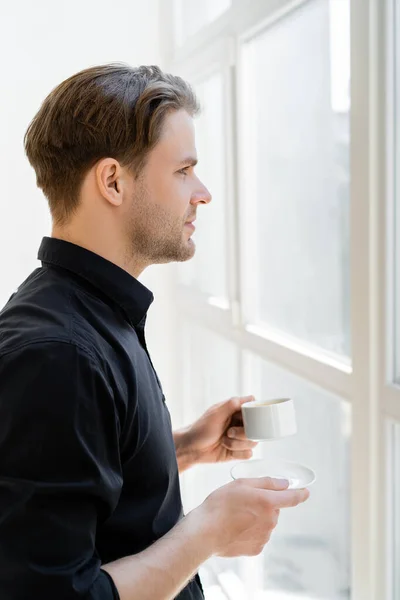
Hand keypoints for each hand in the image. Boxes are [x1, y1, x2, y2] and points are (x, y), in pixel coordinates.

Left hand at [181, 396, 257, 464]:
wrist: (192, 448)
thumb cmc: (201, 429)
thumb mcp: (215, 414)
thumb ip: (232, 404)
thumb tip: (251, 397)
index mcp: (236, 411)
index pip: (255, 409)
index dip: (254, 416)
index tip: (243, 420)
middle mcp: (240, 424)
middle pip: (257, 428)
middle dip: (243, 433)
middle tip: (229, 432)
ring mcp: (240, 438)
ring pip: (253, 442)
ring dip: (238, 444)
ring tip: (224, 441)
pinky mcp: (238, 451)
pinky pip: (248, 454)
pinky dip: (237, 453)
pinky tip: (227, 449)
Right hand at [193, 477, 309, 557]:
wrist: (205, 532)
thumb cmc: (220, 505)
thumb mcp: (241, 484)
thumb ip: (266, 482)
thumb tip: (285, 484)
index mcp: (268, 502)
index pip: (293, 498)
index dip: (300, 493)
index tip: (305, 492)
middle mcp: (270, 521)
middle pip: (274, 508)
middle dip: (264, 504)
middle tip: (244, 501)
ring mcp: (264, 537)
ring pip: (266, 522)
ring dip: (257, 517)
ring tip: (236, 515)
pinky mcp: (256, 548)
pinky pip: (259, 535)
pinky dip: (250, 530)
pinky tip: (236, 528)